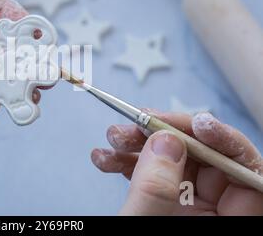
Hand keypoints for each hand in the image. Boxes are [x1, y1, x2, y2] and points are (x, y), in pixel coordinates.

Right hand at [91, 111, 262, 215]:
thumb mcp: (143, 228)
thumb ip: (157, 188)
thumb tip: (167, 141)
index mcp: (225, 227)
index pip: (247, 175)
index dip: (227, 143)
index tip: (195, 124)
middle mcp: (211, 217)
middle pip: (205, 161)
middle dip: (169, 136)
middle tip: (136, 125)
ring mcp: (184, 212)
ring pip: (173, 162)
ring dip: (139, 145)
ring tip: (113, 140)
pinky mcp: (160, 207)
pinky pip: (150, 174)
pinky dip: (127, 162)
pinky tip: (104, 160)